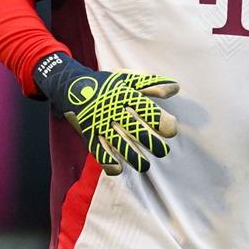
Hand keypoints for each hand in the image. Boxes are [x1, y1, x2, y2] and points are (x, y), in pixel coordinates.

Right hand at [34, 52, 178, 174]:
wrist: (71, 86)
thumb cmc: (108, 85)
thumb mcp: (129, 80)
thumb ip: (153, 85)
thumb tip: (176, 88)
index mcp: (124, 94)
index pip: (143, 108)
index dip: (158, 120)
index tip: (171, 131)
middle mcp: (112, 109)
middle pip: (132, 127)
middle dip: (148, 141)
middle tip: (163, 151)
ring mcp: (99, 121)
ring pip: (116, 141)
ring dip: (130, 155)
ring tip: (145, 166)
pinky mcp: (88, 132)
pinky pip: (96, 148)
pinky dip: (106, 160)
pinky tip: (118, 169)